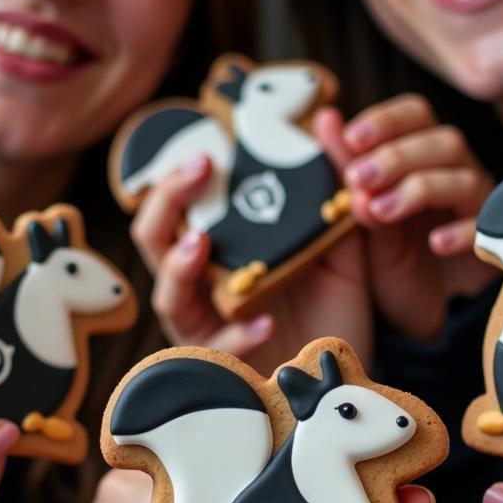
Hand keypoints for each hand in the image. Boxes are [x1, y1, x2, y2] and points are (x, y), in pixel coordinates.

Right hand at [130, 153, 371, 373]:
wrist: (348, 376)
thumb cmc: (335, 313)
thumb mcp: (342, 252)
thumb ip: (333, 201)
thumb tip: (329, 126)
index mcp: (223, 254)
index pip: (182, 209)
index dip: (181, 175)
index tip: (208, 146)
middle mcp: (203, 288)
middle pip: (155, 241)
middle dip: (166, 202)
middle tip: (199, 169)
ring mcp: (208, 329)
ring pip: (169, 295)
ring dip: (179, 266)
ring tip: (200, 242)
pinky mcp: (226, 369)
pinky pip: (218, 350)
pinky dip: (238, 334)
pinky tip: (265, 320)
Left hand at [315, 95, 496, 339]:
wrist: (420, 308)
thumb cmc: (394, 254)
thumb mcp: (365, 214)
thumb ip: (348, 169)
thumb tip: (325, 120)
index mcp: (424, 155)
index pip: (416, 115)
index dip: (387, 120)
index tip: (352, 138)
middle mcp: (456, 172)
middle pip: (445, 142)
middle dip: (398, 156)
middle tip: (358, 178)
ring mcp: (477, 206)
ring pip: (465, 179)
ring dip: (420, 190)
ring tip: (383, 212)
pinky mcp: (492, 243)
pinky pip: (487, 229)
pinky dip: (463, 233)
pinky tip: (436, 243)